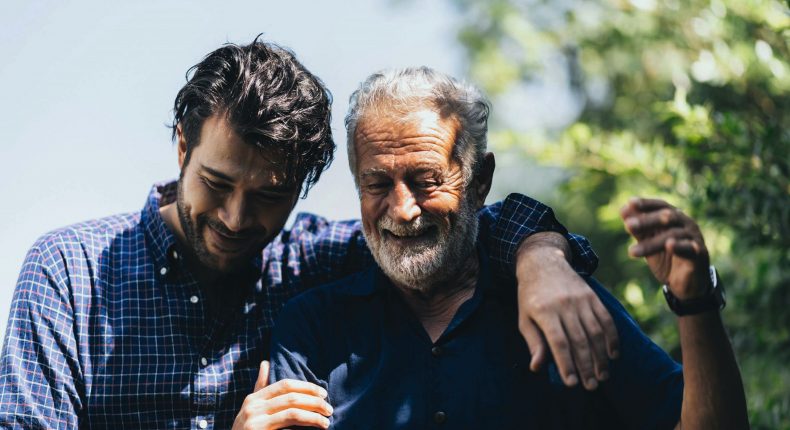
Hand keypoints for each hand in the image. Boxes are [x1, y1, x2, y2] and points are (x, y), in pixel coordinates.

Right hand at [232, 361, 332, 429]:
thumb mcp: (251, 408)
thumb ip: (260, 387)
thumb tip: (265, 363)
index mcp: (254, 398)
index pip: (285, 385)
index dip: (307, 387)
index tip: (323, 393)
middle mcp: (253, 408)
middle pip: (292, 398)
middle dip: (315, 402)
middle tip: (329, 409)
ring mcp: (255, 422)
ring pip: (293, 413)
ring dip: (314, 417)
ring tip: (326, 422)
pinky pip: (288, 427)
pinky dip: (304, 427)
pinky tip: (314, 429)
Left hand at [515, 233, 618, 390]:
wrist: (543, 263)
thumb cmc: (531, 296)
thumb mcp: (524, 318)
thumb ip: (533, 343)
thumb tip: (537, 368)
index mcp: (544, 311)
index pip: (558, 342)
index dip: (566, 364)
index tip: (572, 383)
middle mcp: (564, 305)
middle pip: (579, 340)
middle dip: (587, 366)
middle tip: (591, 386)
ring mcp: (581, 300)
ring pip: (595, 332)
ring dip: (601, 357)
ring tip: (602, 376)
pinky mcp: (592, 296)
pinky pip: (606, 319)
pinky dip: (612, 338)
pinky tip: (613, 354)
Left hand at [620, 197, 709, 299]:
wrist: (687, 284)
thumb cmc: (667, 258)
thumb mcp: (649, 243)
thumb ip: (639, 229)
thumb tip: (623, 210)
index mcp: (675, 218)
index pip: (661, 206)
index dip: (646, 204)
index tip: (630, 203)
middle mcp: (687, 224)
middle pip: (668, 216)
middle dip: (646, 220)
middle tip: (628, 225)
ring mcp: (694, 238)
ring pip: (673, 235)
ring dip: (651, 243)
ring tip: (632, 252)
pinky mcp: (700, 254)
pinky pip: (690, 248)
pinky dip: (679, 246)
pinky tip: (669, 245)